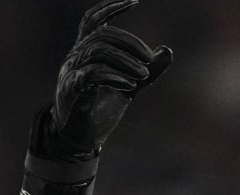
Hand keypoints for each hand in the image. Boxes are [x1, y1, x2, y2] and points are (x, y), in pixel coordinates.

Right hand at [36, 0, 172, 160]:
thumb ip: (148, 70)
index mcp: (86, 51)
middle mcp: (76, 57)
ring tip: (143, 75)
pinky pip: (91, 75)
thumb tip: (167, 51)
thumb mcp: (130, 86)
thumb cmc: (100, 108)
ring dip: (125, 61)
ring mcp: (72, 72)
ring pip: (97, 52)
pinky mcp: (73, 91)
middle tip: (150, 59)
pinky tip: (130, 85)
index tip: (133, 1)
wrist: (81, 137)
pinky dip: (113, 78)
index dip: (110, 7)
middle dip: (130, 43)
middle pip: (101, 35)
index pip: (93, 20)